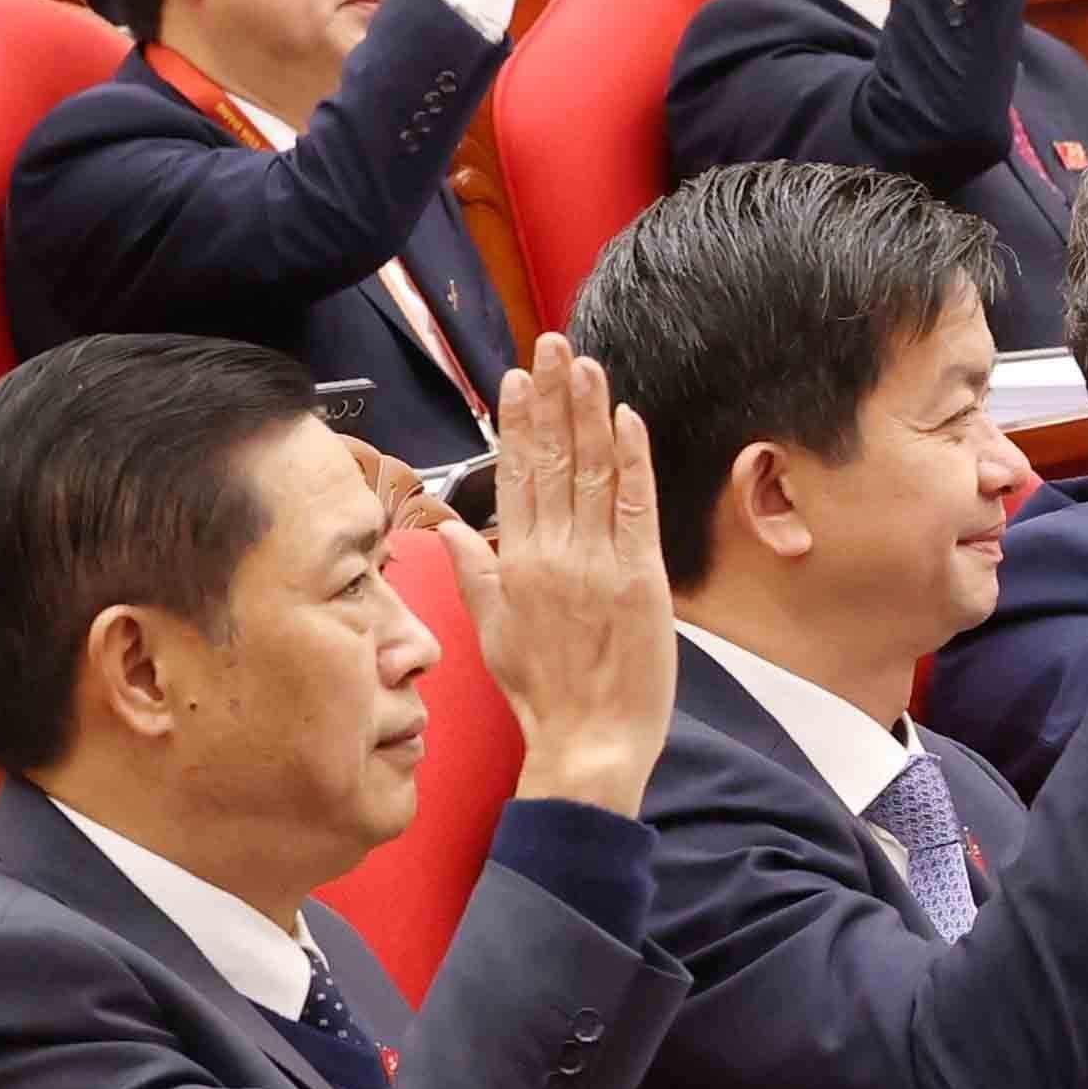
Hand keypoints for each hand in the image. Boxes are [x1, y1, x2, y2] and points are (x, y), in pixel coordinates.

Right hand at [470, 336, 677, 815]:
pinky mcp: (642, 578)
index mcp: (515, 563)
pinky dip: (633, 459)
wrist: (588, 744)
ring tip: (585, 363)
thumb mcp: (491, 631)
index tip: (517, 378)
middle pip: (553, 459)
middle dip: (552, 397)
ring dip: (590, 411)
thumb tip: (445, 528)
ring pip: (592, 471)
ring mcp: (598, 563)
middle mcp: (553, 554)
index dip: (519, 422)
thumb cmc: (543, 694)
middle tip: (553, 345)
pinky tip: (627, 417)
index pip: (515, 475)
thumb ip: (472, 570)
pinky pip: (636, 505)